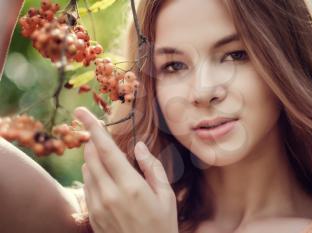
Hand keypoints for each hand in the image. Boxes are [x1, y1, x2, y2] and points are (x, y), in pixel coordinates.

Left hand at [74, 107, 178, 232]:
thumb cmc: (162, 225)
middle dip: (93, 141)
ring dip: (93, 158)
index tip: (81, 110)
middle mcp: (109, 194)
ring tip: (107, 158)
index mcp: (130, 186)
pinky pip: (87, 187)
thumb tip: (140, 146)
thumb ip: (151, 167)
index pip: (106, 149)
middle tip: (98, 134)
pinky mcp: (93, 215)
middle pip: (91, 157)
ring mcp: (98, 206)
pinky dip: (92, 175)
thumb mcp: (166, 195)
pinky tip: (104, 177)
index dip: (93, 127)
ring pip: (87, 171)